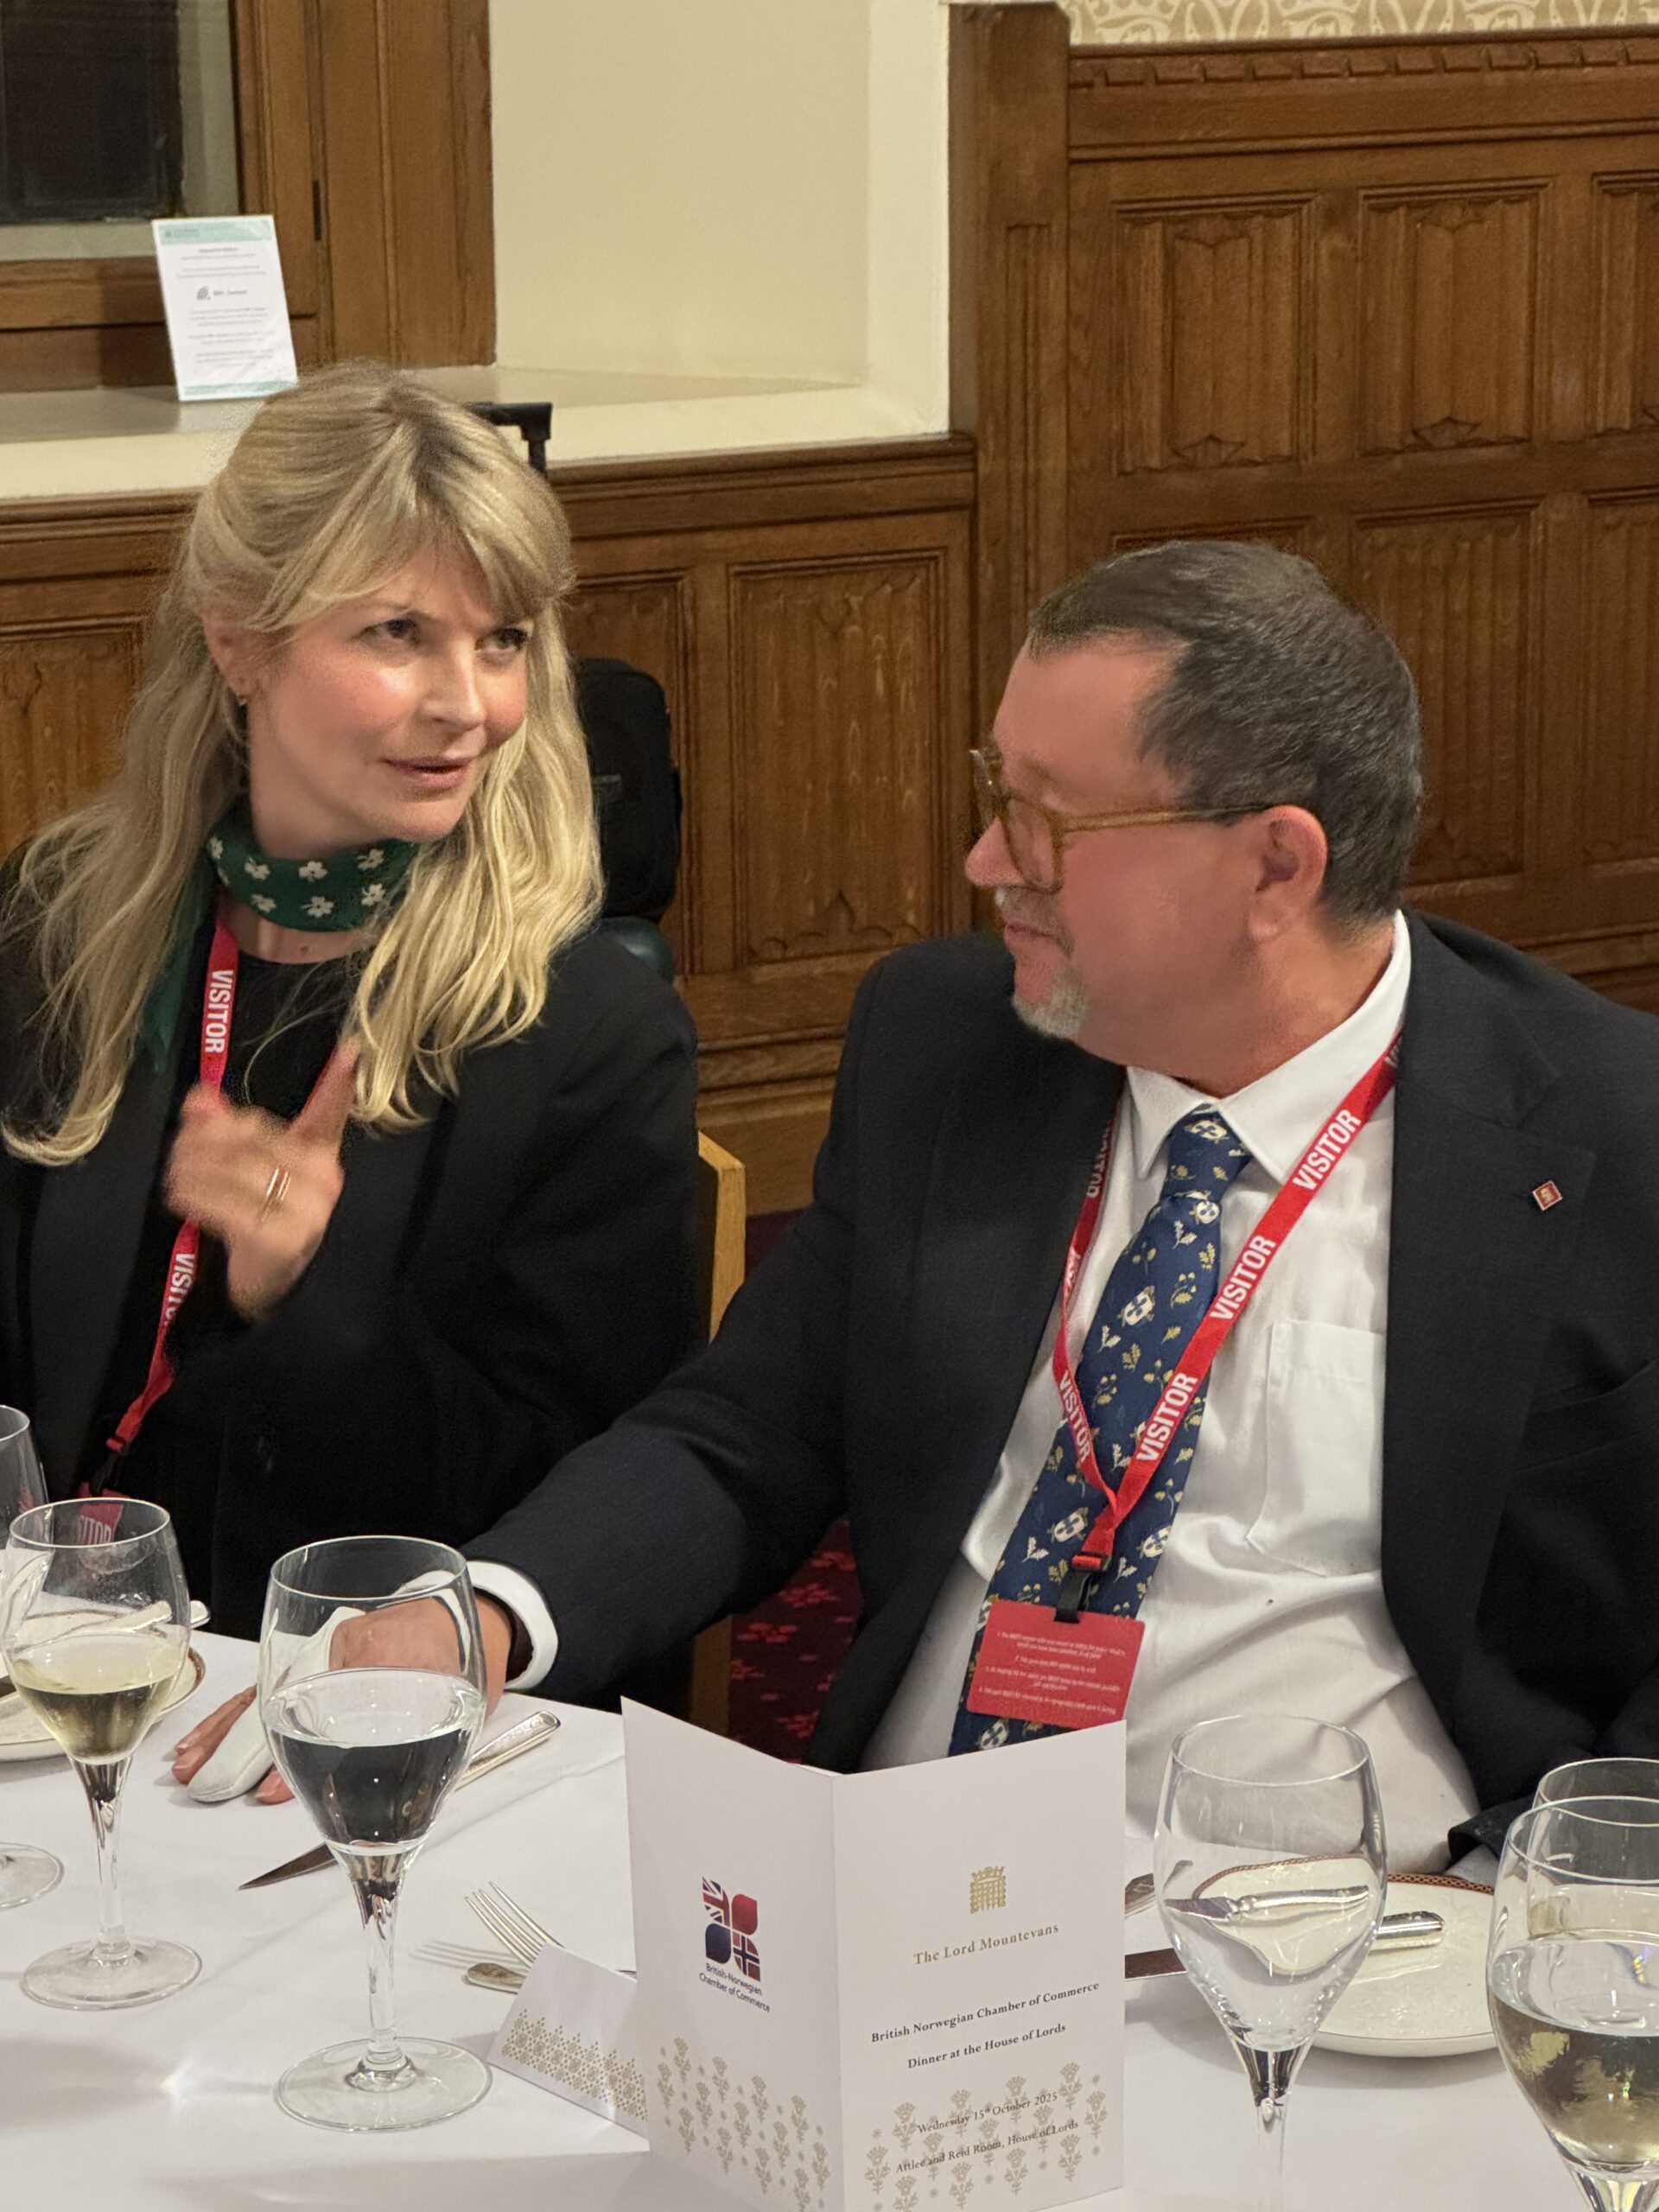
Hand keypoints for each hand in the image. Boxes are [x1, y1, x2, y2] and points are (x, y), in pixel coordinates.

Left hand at [164, 1043, 357, 1320]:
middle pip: (253, 1137)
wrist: (266, 1290)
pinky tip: (179, 1194)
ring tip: (173, 1172)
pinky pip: (224, 1203)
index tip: (349, 1050)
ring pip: (234, 1167)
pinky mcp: (277, 1239)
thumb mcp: (246, 1169)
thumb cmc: (258, 1220)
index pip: (328, 1116)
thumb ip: (225, 1129)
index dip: (338, 1084)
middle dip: (206, 1138)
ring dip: (191, 1166)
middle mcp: (322, 1180)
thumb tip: (200, 1096)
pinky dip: (193, 1195)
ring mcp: (305, 1211)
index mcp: (321, 1157)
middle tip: (178, 1147)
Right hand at [169, 1594, 512, 1805]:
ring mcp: (322, 1647)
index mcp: (385, 1651)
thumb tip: (398, 1824)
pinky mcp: (310, 1655)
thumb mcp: (464, 1705)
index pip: (329, 1705)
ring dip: (224, 1735)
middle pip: (284, 1698)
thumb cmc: (469, 1661)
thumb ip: (428, 1756)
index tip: (270, 1793)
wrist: (471, 1613)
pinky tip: (201, 1740)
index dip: (295, 1757)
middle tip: (214, 1789)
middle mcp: (344, 1643)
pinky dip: (230, 1715)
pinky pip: (263, 1683)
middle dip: (245, 1750)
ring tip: (191, 1771)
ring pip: (265, 1691)